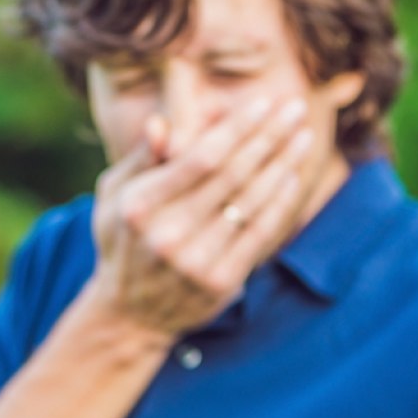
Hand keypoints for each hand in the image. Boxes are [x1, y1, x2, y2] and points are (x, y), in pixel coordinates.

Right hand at [89, 98, 313, 339]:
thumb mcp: (113, 196)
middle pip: (232, 174)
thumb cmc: (125, 239)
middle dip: (269, 137)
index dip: (237, 128)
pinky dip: (280, 202)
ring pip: (252, 201)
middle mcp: (168, 234)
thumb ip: (141, 158)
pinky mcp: (221, 281)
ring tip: (304, 137)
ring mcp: (196, 261)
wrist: (130, 314)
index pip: (200, 158)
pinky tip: (293, 176)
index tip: (264, 103)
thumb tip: (161, 122)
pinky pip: (260, 233)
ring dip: (283, 164)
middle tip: (296, 108)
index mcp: (140, 206)